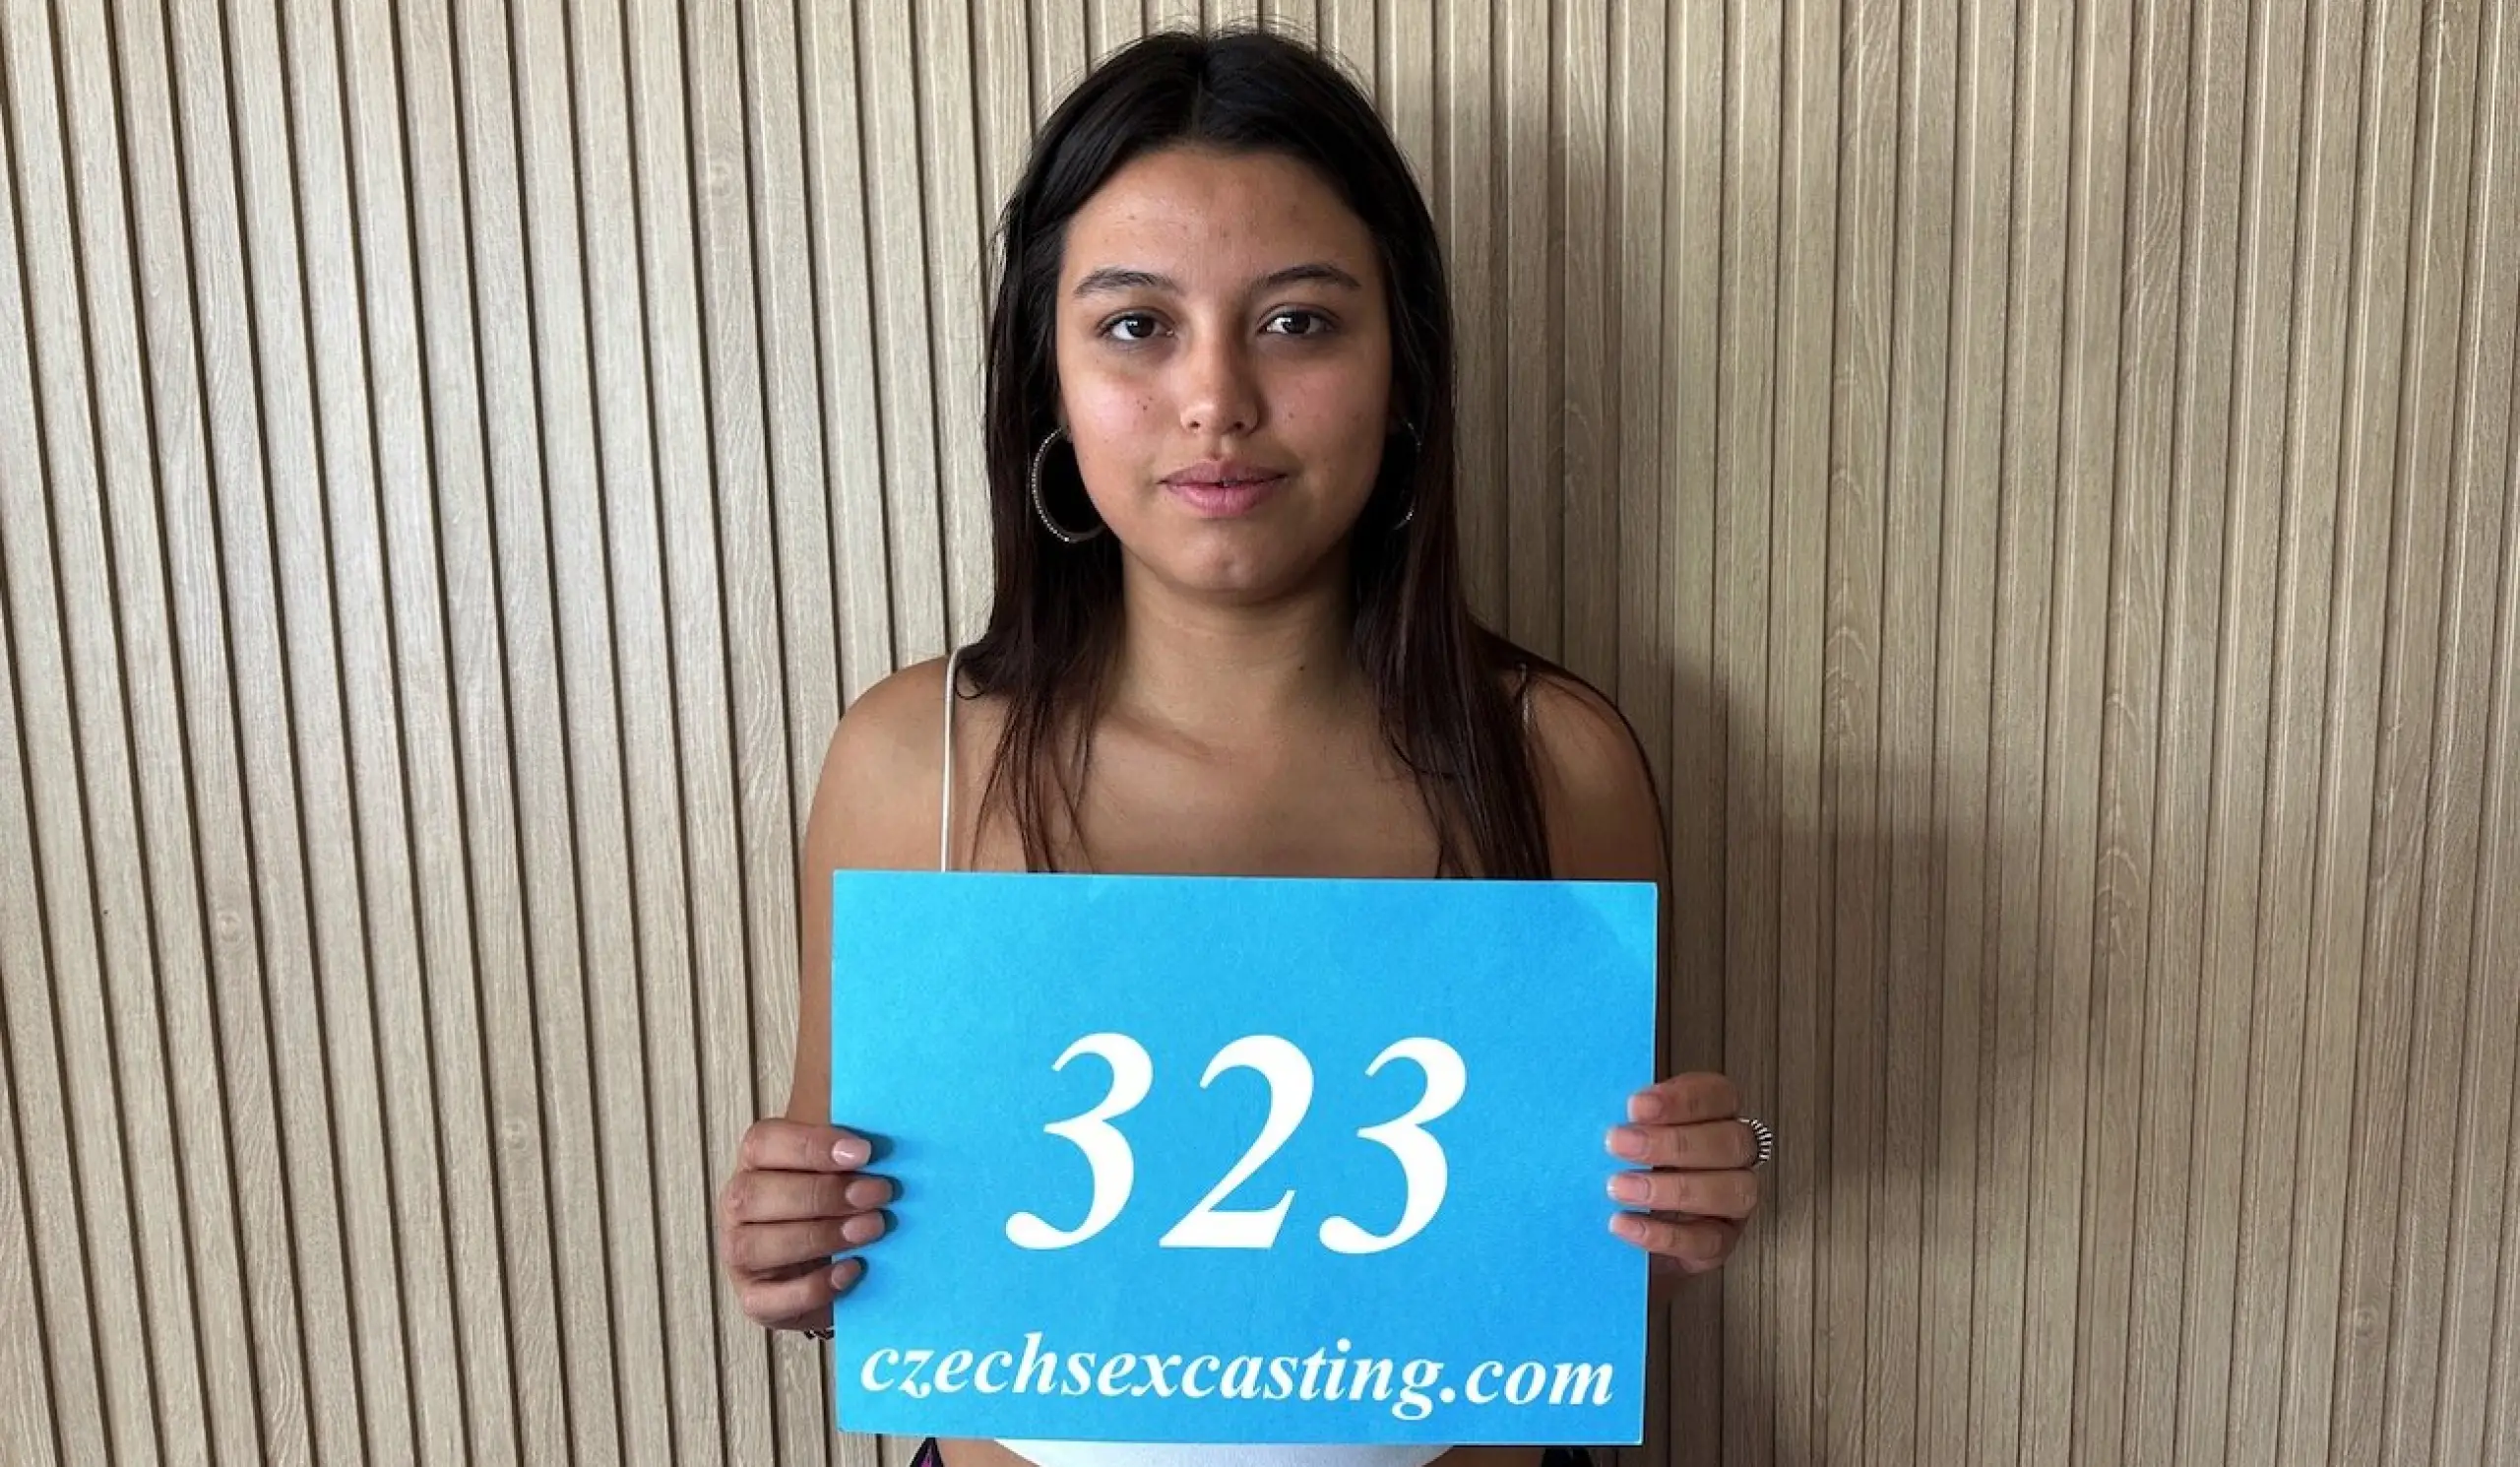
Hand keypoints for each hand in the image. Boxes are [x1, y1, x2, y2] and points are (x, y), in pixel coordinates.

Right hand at [718, 1119, 893, 1330]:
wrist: (835, 1265)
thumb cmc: (842, 1205)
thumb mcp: (845, 1168)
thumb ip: (853, 1147)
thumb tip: (888, 1126)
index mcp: (757, 1163)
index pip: (763, 1142)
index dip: (810, 1145)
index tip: (864, 1152)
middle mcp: (738, 1207)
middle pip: (754, 1195)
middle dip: (821, 1194)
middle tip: (878, 1194)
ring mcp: (740, 1255)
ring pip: (754, 1246)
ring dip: (818, 1236)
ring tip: (872, 1229)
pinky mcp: (754, 1300)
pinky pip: (768, 1300)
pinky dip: (812, 1288)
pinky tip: (852, 1270)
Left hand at [1604, 1073, 1762, 1277]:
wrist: (1624, 1226)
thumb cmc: (1627, 1166)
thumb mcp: (1627, 1135)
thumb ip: (1627, 1120)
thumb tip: (1593, 1106)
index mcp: (1716, 1117)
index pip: (1718, 1095)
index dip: (1681, 1100)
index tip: (1634, 1106)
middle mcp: (1734, 1157)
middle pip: (1731, 1143)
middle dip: (1673, 1143)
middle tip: (1618, 1144)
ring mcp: (1733, 1202)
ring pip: (1732, 1192)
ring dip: (1673, 1190)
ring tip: (1619, 1187)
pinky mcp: (1721, 1243)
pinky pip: (1707, 1242)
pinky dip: (1665, 1235)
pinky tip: (1625, 1224)